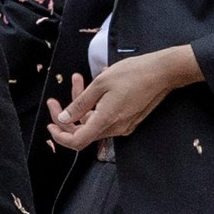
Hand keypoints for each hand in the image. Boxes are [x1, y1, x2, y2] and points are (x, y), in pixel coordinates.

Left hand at [45, 47, 199, 149]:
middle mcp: (115, 128)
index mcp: (106, 121)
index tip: (50, 124)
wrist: (162, 72)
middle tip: (55, 100)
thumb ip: (80, 104)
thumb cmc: (132, 74)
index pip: (77, 141)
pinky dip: (95, 105)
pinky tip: (94, 86)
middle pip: (83, 131)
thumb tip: (64, 119)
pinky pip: (105, 117)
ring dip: (81, 105)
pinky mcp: (129, 119)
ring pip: (93, 121)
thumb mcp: (100, 84)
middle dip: (67, 116)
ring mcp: (124, 125)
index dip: (60, 136)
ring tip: (78, 79)